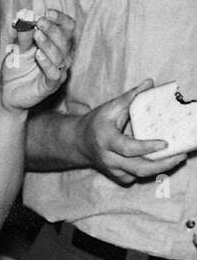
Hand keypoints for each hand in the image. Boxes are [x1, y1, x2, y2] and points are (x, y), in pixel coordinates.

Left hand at [0, 10, 74, 112]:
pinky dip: (47, 63)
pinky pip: (54, 74)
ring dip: (48, 43)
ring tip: (37, 35)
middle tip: (39, 22)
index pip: (68, 27)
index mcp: (57, 44)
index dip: (60, 19)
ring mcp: (58, 71)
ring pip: (60, 55)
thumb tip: (26, 17)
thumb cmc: (17, 68)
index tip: (46, 12)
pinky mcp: (51, 86)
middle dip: (52, 29)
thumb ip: (24, 36)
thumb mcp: (18, 49)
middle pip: (65, 39)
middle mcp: (62, 56)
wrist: (8, 92)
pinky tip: (38, 55)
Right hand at [74, 80, 189, 185]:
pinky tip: (162, 162)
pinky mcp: (117, 176)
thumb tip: (149, 82)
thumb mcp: (110, 107)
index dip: (147, 147)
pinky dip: (150, 171)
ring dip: (161, 169)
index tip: (165, 143)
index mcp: (106, 140)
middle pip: (138, 168)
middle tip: (181, 156)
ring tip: (177, 158)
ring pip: (140, 175)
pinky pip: (136, 177)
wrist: (78, 143)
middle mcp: (109, 159)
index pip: (128, 148)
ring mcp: (113, 170)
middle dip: (162, 164)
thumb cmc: (96, 123)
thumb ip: (131, 96)